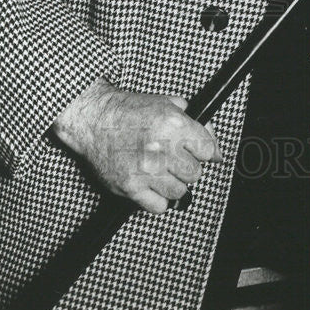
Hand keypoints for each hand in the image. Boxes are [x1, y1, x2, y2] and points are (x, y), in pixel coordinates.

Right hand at [52, 77, 222, 213]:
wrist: (94, 119)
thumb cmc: (130, 110)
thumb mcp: (167, 104)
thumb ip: (196, 122)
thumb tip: (215, 150)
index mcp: (174, 125)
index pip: (208, 150)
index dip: (204, 151)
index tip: (196, 152)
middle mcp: (162, 148)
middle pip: (195, 174)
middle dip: (187, 167)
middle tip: (175, 160)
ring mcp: (146, 170)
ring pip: (180, 192)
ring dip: (173, 183)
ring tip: (162, 171)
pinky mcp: (131, 188)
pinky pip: (160, 206)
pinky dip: (159, 199)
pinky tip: (152, 184)